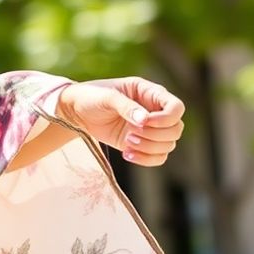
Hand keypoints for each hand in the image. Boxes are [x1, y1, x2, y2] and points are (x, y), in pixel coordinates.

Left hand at [56, 77, 185, 166]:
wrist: (77, 112)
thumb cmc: (92, 97)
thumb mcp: (107, 97)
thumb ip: (126, 107)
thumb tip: (144, 121)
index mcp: (151, 94)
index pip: (176, 108)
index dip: (166, 119)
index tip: (144, 122)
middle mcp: (155, 112)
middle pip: (176, 129)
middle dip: (155, 136)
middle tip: (131, 134)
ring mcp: (150, 130)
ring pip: (169, 145)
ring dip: (149, 148)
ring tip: (127, 142)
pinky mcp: (141, 144)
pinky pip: (157, 157)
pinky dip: (146, 160)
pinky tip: (127, 154)